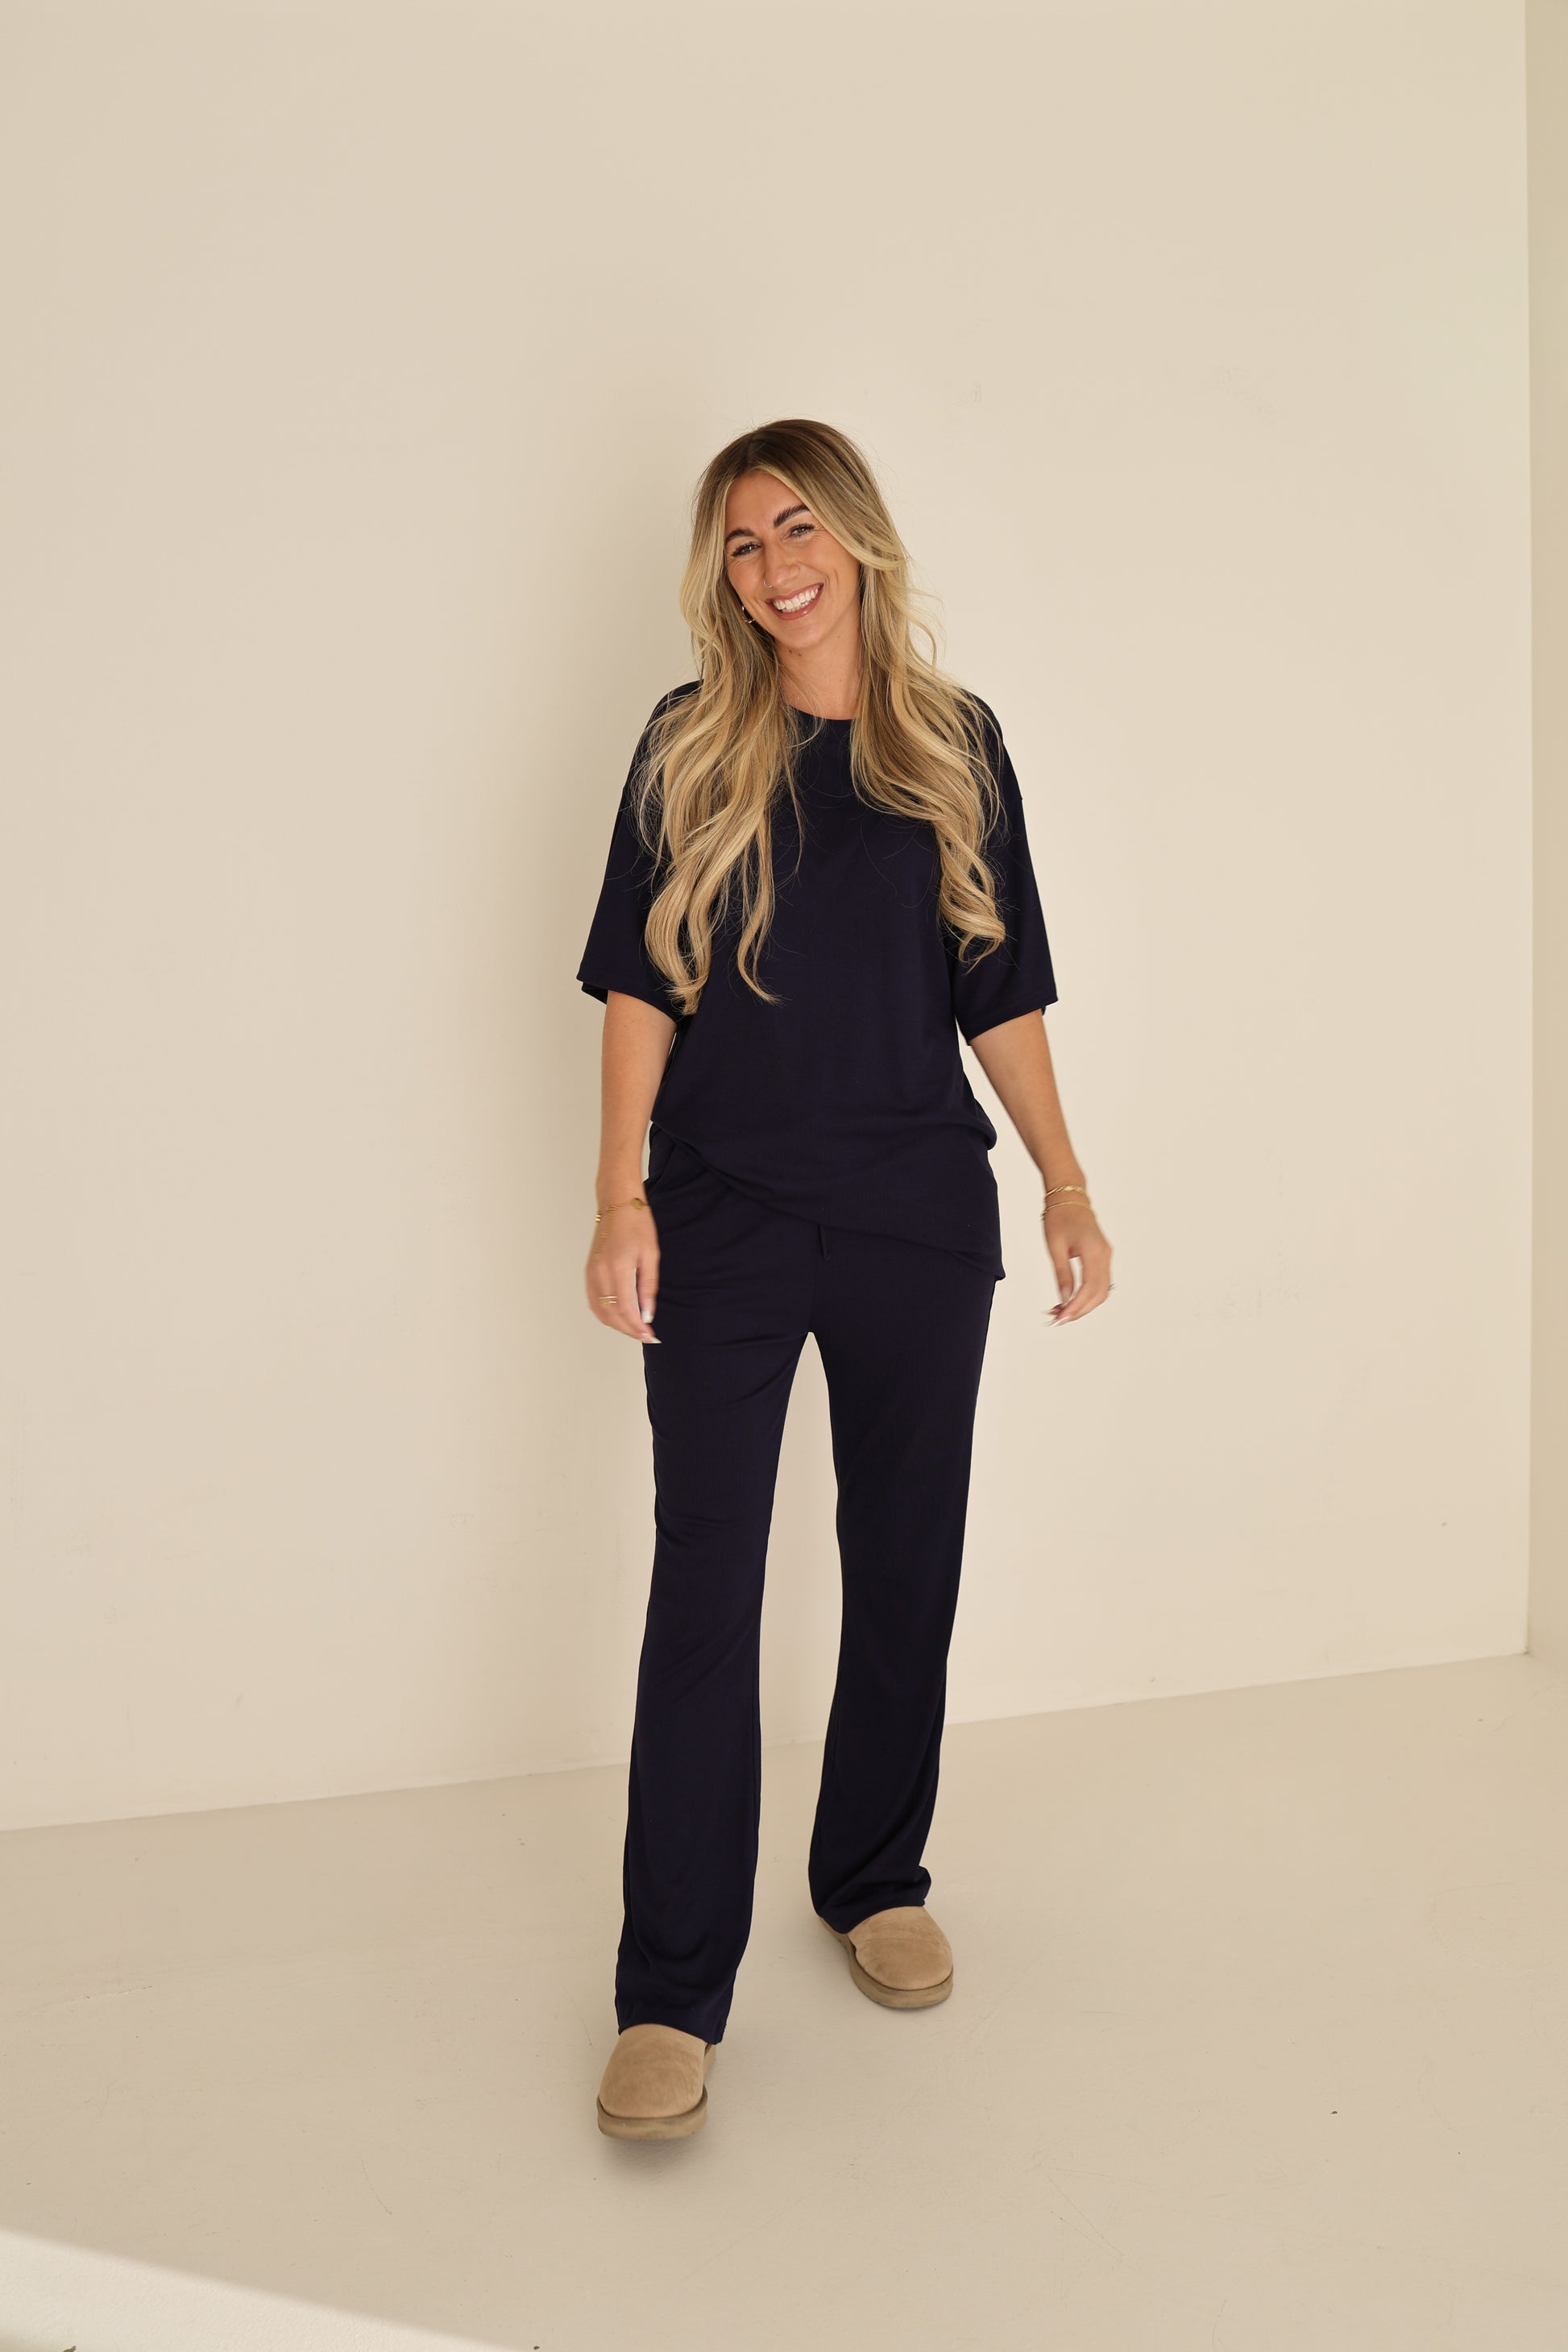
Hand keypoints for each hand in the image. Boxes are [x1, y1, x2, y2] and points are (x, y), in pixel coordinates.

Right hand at [585, 1202, 661, 1343]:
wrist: (617, 1205)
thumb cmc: (637, 1225)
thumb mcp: (651, 1255)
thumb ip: (648, 1287)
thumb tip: (647, 1314)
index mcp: (618, 1268)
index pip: (627, 1309)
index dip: (638, 1327)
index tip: (650, 1335)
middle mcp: (600, 1273)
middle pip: (612, 1315)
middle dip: (629, 1330)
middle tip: (646, 1336)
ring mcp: (591, 1273)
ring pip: (601, 1311)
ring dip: (617, 1325)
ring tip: (634, 1329)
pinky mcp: (588, 1272)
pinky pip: (593, 1301)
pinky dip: (605, 1314)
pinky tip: (618, 1317)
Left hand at [1043, 1201, 1111, 1323]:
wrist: (1069, 1198)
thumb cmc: (1060, 1217)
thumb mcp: (1055, 1247)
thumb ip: (1062, 1274)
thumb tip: (1064, 1299)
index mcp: (1093, 1251)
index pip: (1089, 1288)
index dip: (1076, 1306)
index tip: (1061, 1317)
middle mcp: (1104, 1255)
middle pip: (1099, 1293)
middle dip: (1080, 1310)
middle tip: (1059, 1319)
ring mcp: (1106, 1256)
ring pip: (1102, 1290)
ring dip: (1084, 1304)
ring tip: (1062, 1311)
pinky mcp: (1103, 1257)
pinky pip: (1100, 1282)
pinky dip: (1087, 1295)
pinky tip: (1071, 1300)